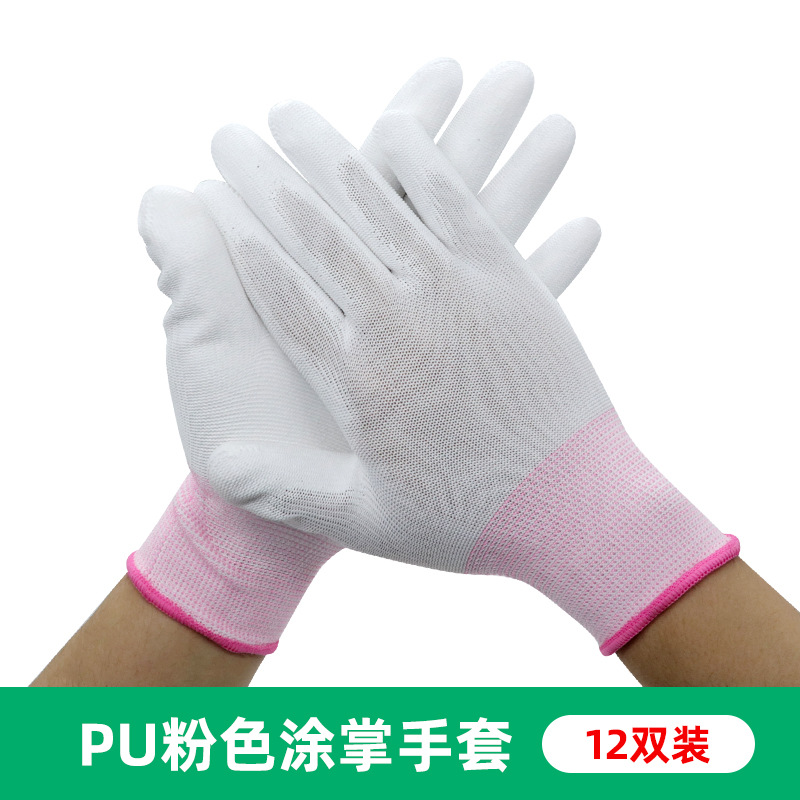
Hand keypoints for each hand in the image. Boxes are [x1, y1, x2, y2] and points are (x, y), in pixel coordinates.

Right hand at [200, 102, 737, 655]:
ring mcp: (457, 296)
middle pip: (314, 233)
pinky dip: (425, 161)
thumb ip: (289, 489)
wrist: (579, 509)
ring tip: (291, 113)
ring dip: (330, 150)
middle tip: (227, 135)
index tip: (204, 194)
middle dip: (263, 177)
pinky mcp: (509, 283)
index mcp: (355, 382)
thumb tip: (215, 467)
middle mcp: (398, 326)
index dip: (232, 234)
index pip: (275, 288)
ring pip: (380, 204)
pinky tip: (398, 126)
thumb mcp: (369, 520)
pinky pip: (461, 204)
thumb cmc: (470, 522)